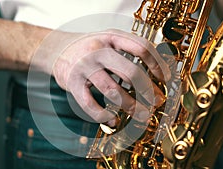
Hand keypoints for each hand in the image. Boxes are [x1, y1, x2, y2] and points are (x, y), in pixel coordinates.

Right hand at [33, 29, 169, 123]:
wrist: (57, 49)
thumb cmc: (90, 48)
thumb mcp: (109, 39)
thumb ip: (129, 49)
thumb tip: (156, 71)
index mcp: (111, 37)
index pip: (141, 48)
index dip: (157, 64)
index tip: (165, 79)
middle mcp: (98, 50)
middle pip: (130, 72)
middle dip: (148, 91)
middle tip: (157, 101)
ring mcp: (84, 67)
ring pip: (112, 90)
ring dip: (131, 107)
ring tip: (141, 115)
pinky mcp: (73, 83)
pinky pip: (90, 104)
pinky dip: (103, 116)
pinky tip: (113, 120)